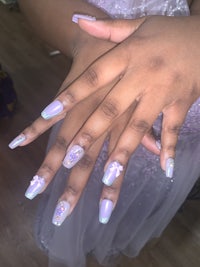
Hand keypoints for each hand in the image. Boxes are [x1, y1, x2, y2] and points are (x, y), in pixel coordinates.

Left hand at [50, 15, 199, 177]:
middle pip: (111, 109)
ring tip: (108, 177)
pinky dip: (170, 147)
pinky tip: (165, 168)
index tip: (48, 114)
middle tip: (71, 159)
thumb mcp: (139, 25)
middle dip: (91, 134)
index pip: (93, 77)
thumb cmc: (169, 32)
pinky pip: (173, 128)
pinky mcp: (181, 103)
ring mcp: (163, 92)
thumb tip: (76, 21)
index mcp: (129, 55)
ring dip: (124, 151)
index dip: (71, 96)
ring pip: (140, 125)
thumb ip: (107, 27)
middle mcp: (142, 76)